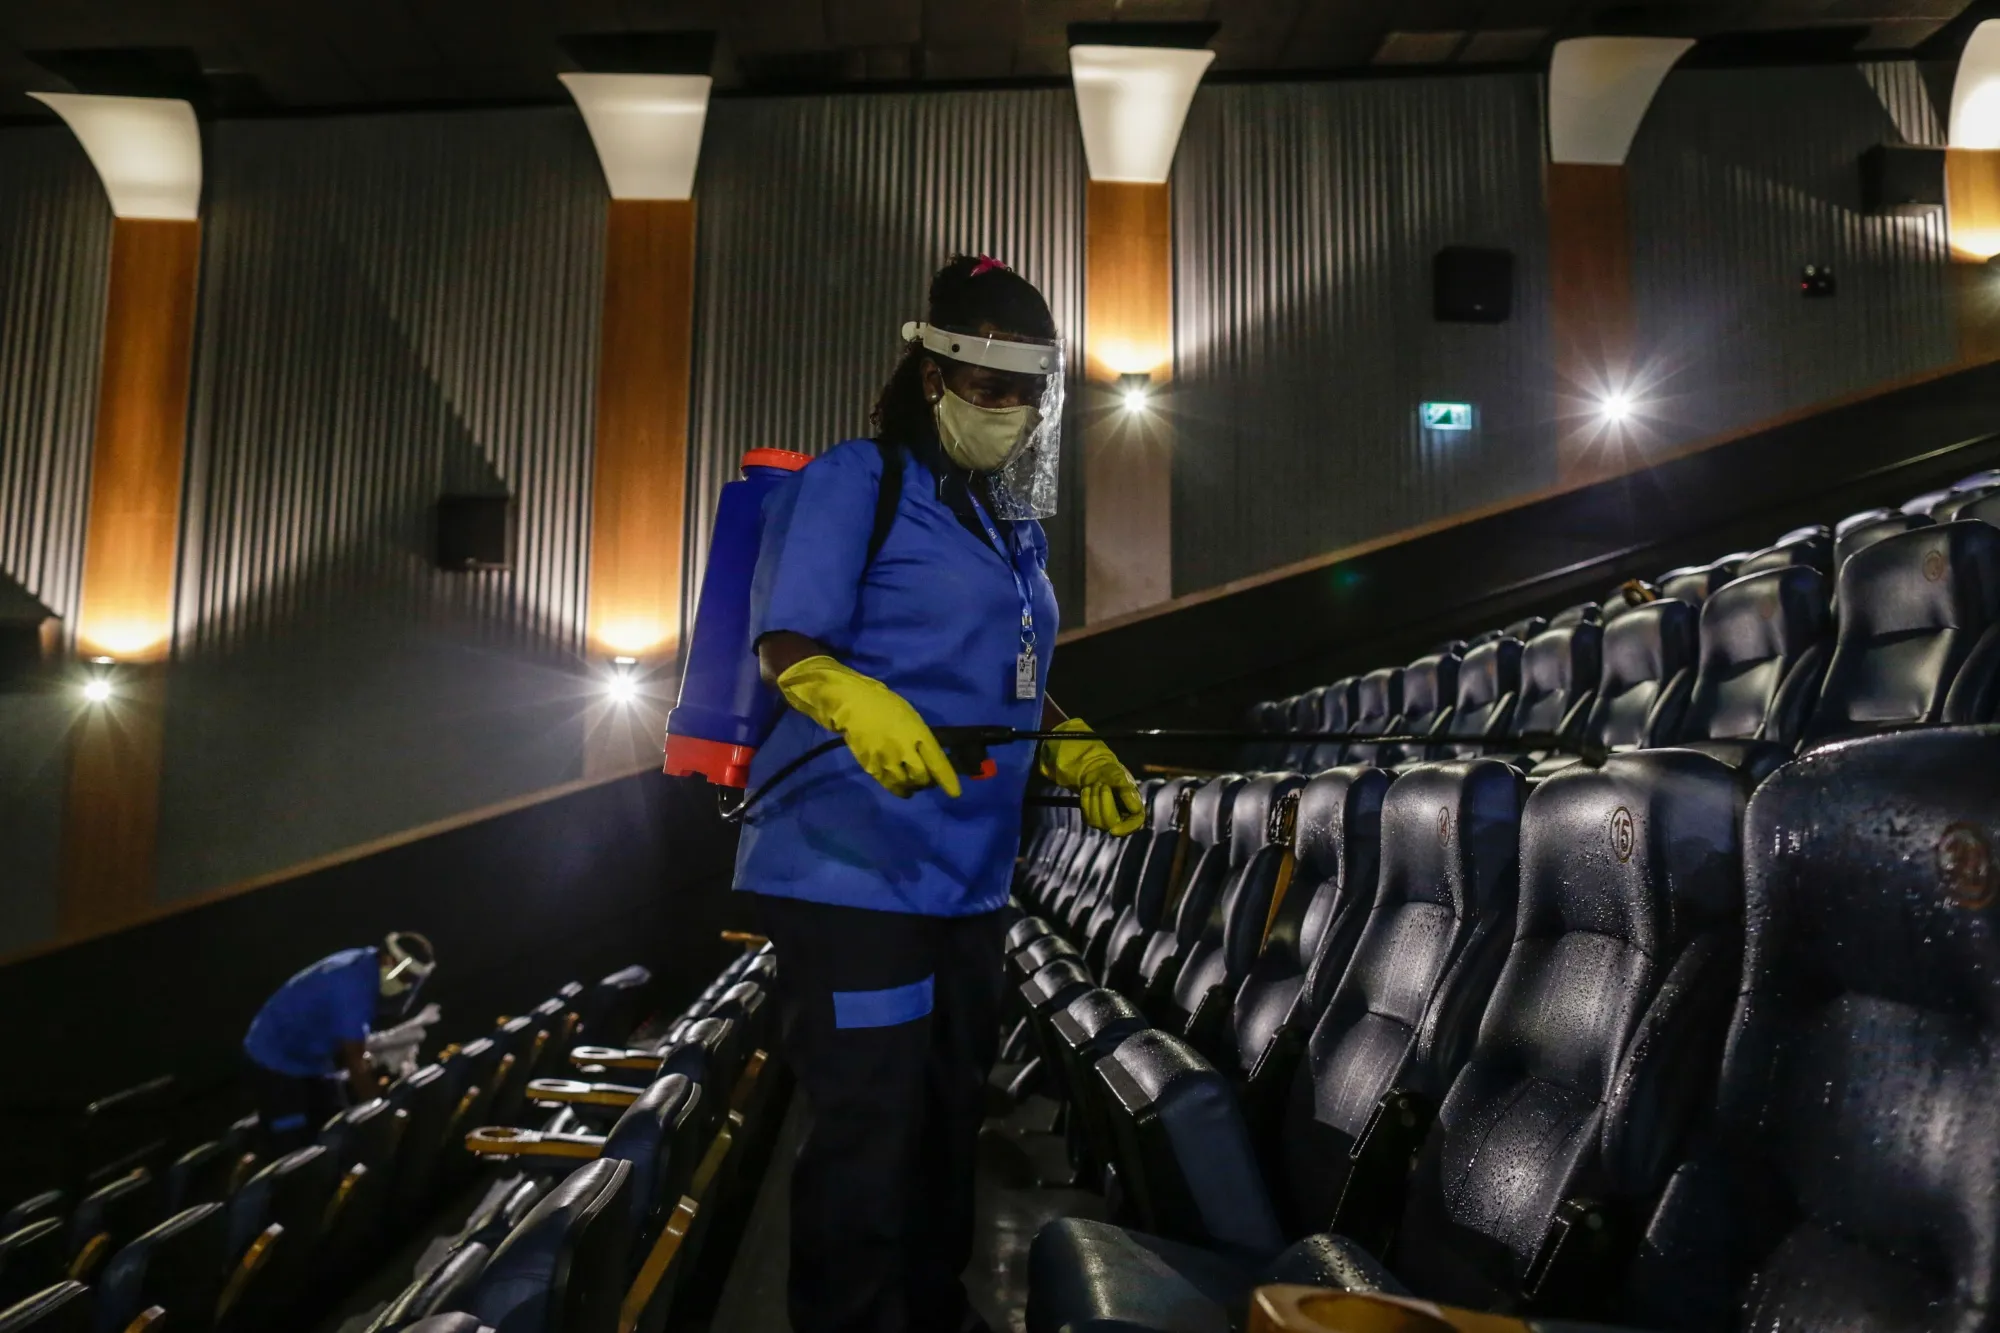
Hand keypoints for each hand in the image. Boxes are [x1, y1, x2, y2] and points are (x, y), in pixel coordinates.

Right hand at [777, 656, 962, 798]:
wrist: (853, 705)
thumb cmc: (886, 706)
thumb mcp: (912, 718)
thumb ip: (922, 739)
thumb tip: (931, 758)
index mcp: (917, 733)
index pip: (937, 762)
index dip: (947, 780)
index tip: (955, 794)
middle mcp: (903, 749)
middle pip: (922, 777)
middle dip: (928, 782)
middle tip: (928, 779)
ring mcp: (886, 760)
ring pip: (906, 784)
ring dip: (913, 787)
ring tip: (914, 784)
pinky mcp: (871, 767)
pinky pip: (889, 785)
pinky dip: (899, 789)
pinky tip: (902, 788)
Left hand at [1038, 718, 1143, 834]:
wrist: (1097, 771)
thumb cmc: (1113, 774)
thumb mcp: (1122, 778)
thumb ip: (1129, 792)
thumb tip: (1136, 808)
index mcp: (1134, 810)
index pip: (1134, 825)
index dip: (1125, 829)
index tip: (1113, 830)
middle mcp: (1121, 819)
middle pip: (1110, 823)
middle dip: (1104, 802)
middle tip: (1102, 785)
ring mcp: (1106, 822)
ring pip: (1097, 821)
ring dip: (1094, 799)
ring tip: (1096, 785)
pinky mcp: (1093, 819)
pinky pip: (1087, 816)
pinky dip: (1086, 800)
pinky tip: (1088, 789)